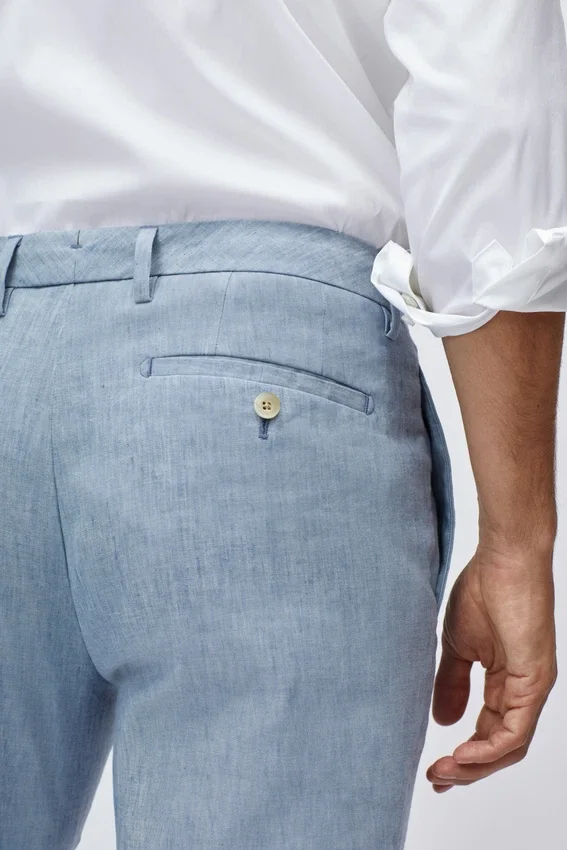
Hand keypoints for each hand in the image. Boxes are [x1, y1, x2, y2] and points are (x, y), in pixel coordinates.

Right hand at [426, 541, 556, 791]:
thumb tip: (443, 720)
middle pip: (500, 747)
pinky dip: (489, 749)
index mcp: (507, 681)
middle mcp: (525, 690)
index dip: (463, 753)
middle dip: (467, 769)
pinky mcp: (535, 682)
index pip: (489, 730)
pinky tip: (464, 754)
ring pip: (510, 746)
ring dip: (475, 765)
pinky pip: (516, 730)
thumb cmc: (483, 588)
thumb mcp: (457, 645)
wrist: (504, 557)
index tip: (434, 768)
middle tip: (436, 779)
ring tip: (444, 772)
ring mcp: (533, 687)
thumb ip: (451, 683)